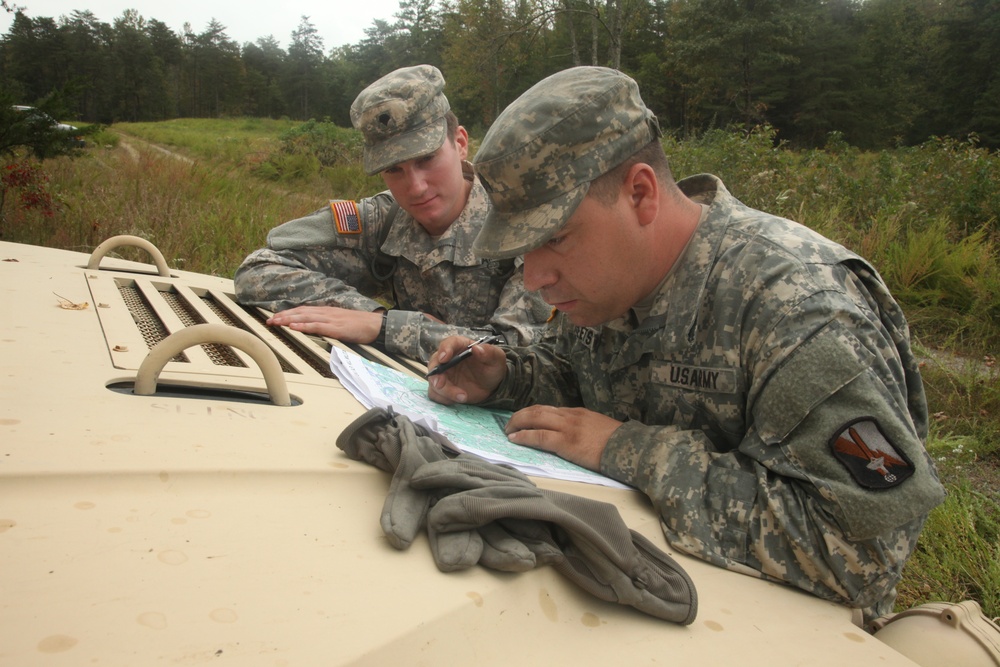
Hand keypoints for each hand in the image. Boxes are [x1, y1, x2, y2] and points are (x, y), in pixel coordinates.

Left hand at [266, 306, 381, 342]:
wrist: (376, 325)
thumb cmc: (360, 325)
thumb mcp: (341, 322)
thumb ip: (328, 323)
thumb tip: (316, 327)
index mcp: (327, 311)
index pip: (303, 310)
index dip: (289, 313)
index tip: (276, 317)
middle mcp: (326, 313)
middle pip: (301, 312)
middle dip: (283, 316)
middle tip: (269, 320)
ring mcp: (331, 320)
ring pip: (305, 317)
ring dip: (289, 319)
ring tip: (276, 322)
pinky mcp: (336, 328)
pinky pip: (317, 326)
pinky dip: (304, 326)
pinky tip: (294, 327)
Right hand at [427, 335, 505, 404]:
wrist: (492, 386)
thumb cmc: (492, 368)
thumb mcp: (496, 359)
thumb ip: (489, 352)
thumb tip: (477, 348)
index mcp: (460, 346)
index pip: (449, 343)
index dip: (445, 349)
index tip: (444, 358)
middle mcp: (448, 359)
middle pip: (435, 363)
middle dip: (436, 374)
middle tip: (440, 384)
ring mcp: (444, 374)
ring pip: (434, 381)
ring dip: (444, 390)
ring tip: (462, 396)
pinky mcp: (443, 388)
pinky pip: (436, 394)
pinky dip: (444, 399)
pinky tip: (458, 400)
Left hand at [504, 405, 621, 470]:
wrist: (629, 447)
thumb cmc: (617, 442)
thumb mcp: (597, 427)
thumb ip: (582, 427)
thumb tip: (572, 434)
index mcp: (577, 413)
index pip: (548, 409)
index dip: (532, 413)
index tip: (522, 419)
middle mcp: (570, 416)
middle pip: (537, 410)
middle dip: (520, 416)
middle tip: (509, 424)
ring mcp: (567, 428)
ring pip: (534, 419)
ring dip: (517, 424)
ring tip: (508, 431)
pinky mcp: (566, 442)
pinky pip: (539, 436)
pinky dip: (524, 436)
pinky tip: (515, 439)